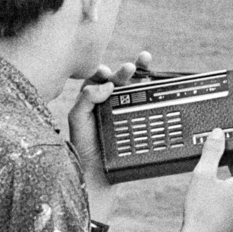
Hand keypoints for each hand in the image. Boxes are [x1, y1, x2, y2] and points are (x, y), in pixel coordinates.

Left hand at [68, 51, 151, 209]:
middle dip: (124, 70)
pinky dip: (149, 89)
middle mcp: (107, 103)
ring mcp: (122, 111)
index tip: (106, 72)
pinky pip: (143, 102)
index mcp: (91, 100)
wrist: (99, 173)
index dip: (102, 72)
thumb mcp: (78, 120)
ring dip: (140, 71)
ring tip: (145, 58)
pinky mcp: (135, 119)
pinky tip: (154, 79)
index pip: (97, 79)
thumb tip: (107, 84)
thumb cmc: (84, 147)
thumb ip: (86, 99)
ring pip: (132, 87)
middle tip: (130, 68)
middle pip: (117, 80)